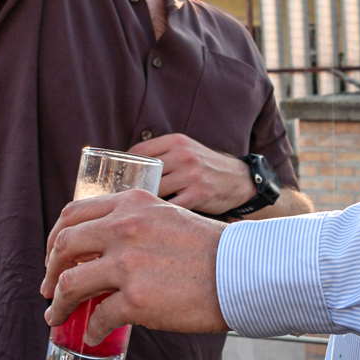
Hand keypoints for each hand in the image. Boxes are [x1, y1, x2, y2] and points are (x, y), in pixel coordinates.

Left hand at [40, 189, 229, 341]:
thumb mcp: (169, 217)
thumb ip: (137, 224)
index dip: (56, 238)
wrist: (243, 272)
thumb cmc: (211, 249)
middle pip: (64, 246)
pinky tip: (95, 334)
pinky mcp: (137, 299)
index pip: (74, 214)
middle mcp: (126, 228)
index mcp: (133, 204)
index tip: (55, 256)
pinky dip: (92, 329)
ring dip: (58, 304)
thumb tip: (106, 249)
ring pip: (69, 284)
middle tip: (48, 288)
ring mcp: (129, 264)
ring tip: (58, 317)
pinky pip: (99, 317)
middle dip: (49, 270)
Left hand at [130, 133, 253, 214]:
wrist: (240, 180)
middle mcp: (184, 155)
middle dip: (132, 187)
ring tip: (138, 210)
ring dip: (145, 202)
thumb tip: (126, 169)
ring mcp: (192, 175)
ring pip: (155, 190)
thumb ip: (162, 155)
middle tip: (123, 199)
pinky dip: (161, 213)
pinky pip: (170, 206)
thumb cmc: (206, 168)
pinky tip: (157, 218)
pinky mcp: (199, 194)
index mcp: (177, 141)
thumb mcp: (186, 150)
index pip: (139, 151)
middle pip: (144, 172)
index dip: (126, 167)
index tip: (119, 179)